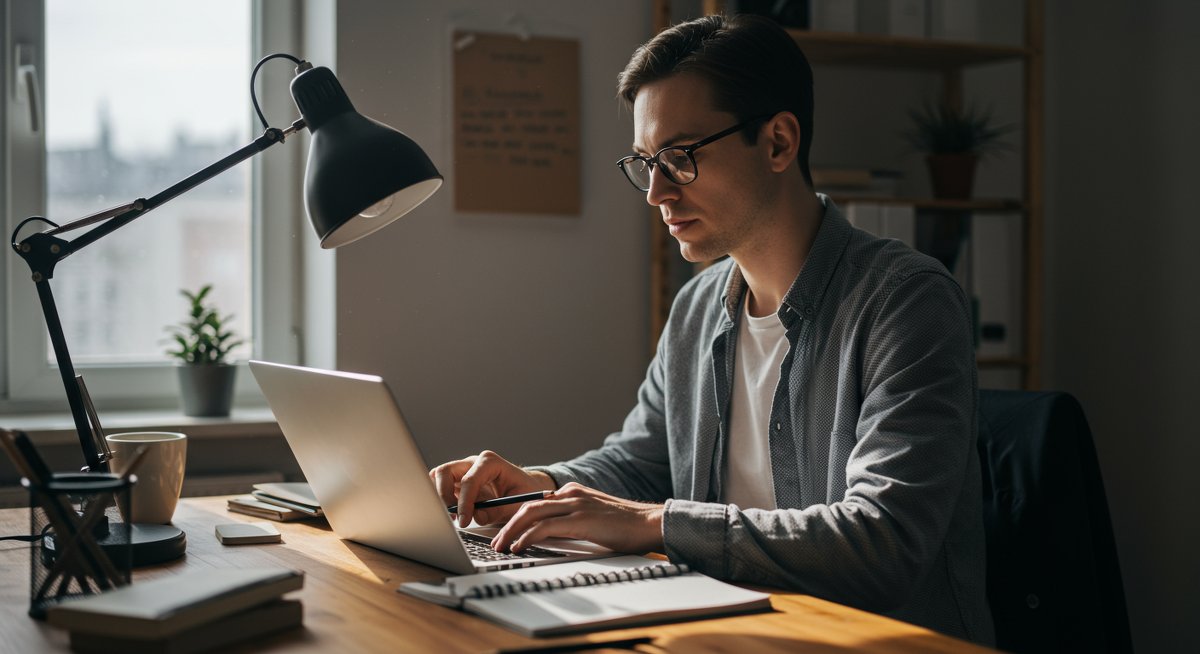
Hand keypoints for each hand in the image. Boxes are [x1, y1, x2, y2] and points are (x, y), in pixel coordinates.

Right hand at [429, 450, 555, 526]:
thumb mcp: (517, 505)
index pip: (470, 479)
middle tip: (452, 517)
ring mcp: (463, 470)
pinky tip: (452, 512)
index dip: (464, 502)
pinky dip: (440, 498)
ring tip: (452, 516)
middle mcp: (473, 463)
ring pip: (438, 477)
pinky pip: (439, 485)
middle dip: (444, 495)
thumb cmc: (523, 493)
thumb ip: (498, 511)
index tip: (464, 521)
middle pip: (445, 471)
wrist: (525, 490)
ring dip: (440, 496)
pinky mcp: (457, 481)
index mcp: (491, 462)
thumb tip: (477, 516)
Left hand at [491, 482, 664, 554]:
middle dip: (507, 524)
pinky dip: (527, 537)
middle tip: (496, 541)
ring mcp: (575, 504)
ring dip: (511, 531)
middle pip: (527, 506)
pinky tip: (519, 547)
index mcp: (573, 492)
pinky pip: (544, 527)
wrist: (650, 523)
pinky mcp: (580, 518)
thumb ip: (573, 521)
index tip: (506, 532)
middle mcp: (571, 494)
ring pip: (530, 514)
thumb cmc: (626, 526)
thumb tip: (551, 536)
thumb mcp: (594, 518)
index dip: (516, 517)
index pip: (536, 503)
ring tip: (501, 546)